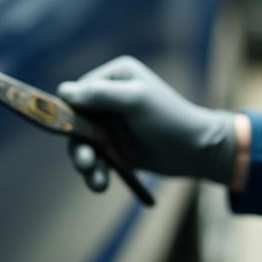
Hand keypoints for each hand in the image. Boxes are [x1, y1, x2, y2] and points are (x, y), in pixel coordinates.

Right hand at [57, 56, 237, 190]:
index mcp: (115, 77)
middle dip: (79, 144)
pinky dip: (96, 171)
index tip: (72, 132)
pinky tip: (101, 184)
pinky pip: (95, 158)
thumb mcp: (136, 101)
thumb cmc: (170, 119)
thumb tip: (64, 91)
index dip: (71, 112)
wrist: (197, 150)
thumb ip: (101, 95)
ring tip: (97, 182)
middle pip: (75, 120)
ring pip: (83, 143)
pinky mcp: (114, 146)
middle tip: (86, 163)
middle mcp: (109, 97)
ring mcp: (111, 123)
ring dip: (86, 163)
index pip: (78, 92)